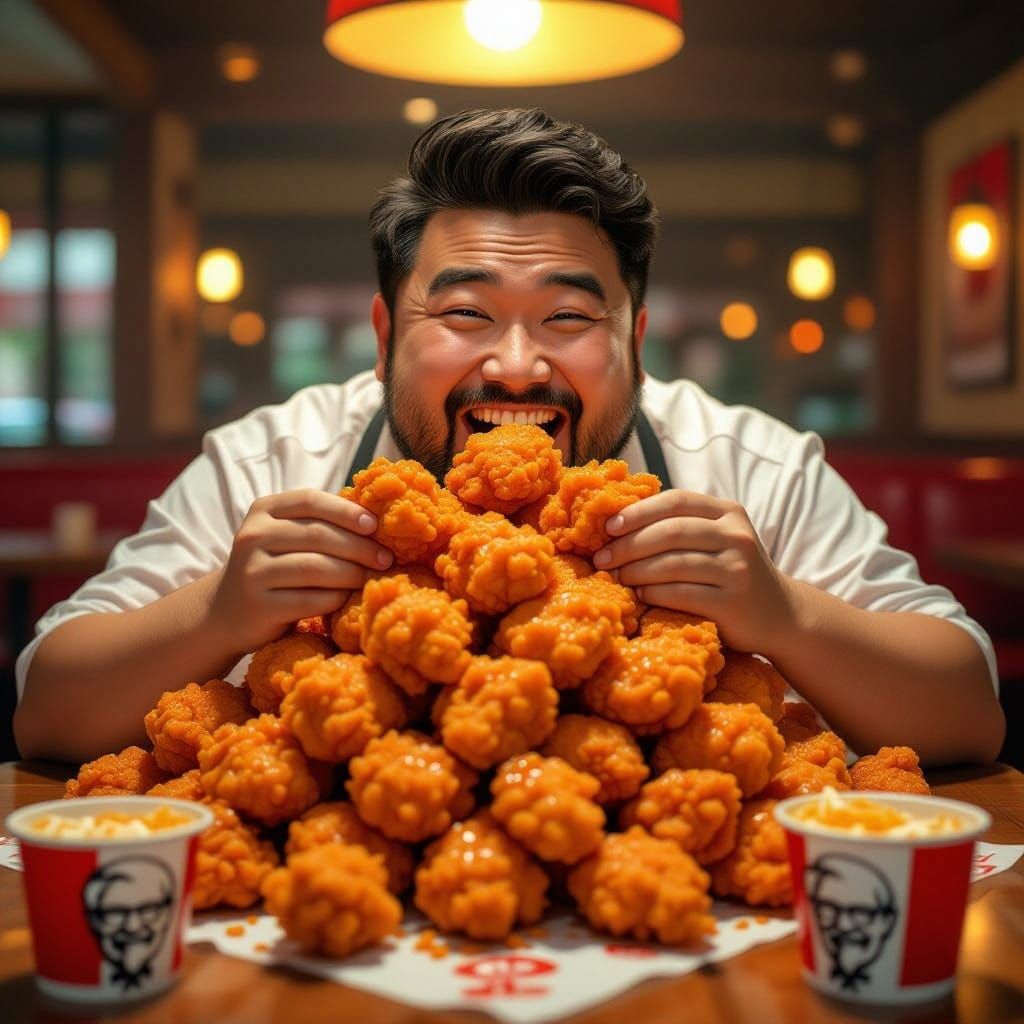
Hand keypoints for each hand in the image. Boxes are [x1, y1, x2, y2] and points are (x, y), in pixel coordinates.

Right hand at [208, 489, 393, 652]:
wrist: (228, 611)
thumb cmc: (274, 567)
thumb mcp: (286, 536)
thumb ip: (319, 523)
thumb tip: (376, 520)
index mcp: (263, 510)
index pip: (310, 500)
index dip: (346, 511)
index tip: (374, 525)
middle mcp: (253, 536)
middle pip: (318, 535)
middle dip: (359, 546)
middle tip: (386, 558)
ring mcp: (253, 571)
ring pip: (316, 567)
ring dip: (353, 573)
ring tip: (373, 577)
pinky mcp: (260, 605)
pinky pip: (310, 600)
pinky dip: (336, 598)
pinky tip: (348, 598)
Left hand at [593, 489, 796, 652]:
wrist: (781, 615)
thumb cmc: (732, 573)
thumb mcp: (717, 539)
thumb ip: (681, 525)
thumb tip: (617, 522)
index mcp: (728, 511)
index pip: (676, 501)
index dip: (638, 512)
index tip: (608, 526)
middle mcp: (737, 535)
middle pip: (670, 532)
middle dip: (628, 544)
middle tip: (601, 558)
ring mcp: (737, 569)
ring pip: (672, 563)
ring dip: (635, 570)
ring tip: (616, 577)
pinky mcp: (732, 602)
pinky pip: (681, 593)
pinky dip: (654, 592)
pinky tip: (640, 595)